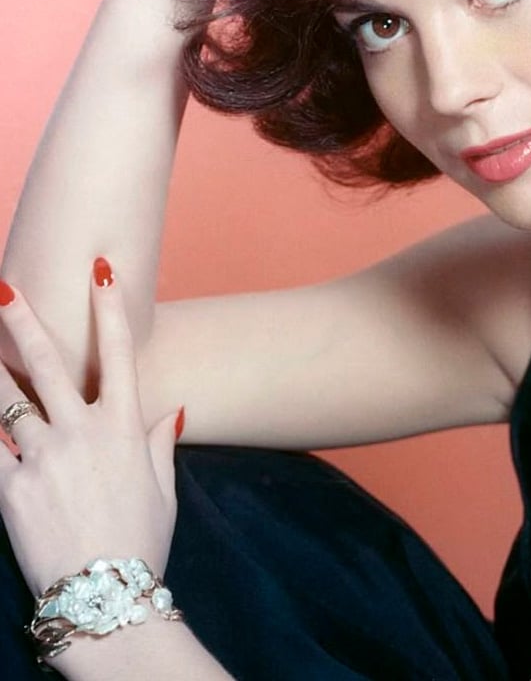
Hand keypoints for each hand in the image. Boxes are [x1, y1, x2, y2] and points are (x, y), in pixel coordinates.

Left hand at [0, 264, 179, 596]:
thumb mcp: (162, 489)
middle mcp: (82, 433)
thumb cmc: (142, 541)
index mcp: (125, 428)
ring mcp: (43, 458)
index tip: (102, 272)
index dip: (111, 309)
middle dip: (23, 321)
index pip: (121, 354)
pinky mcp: (11, 488)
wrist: (105, 597)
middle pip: (48, 365)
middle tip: (5, 287)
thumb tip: (173, 411)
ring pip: (6, 401)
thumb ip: (160, 444)